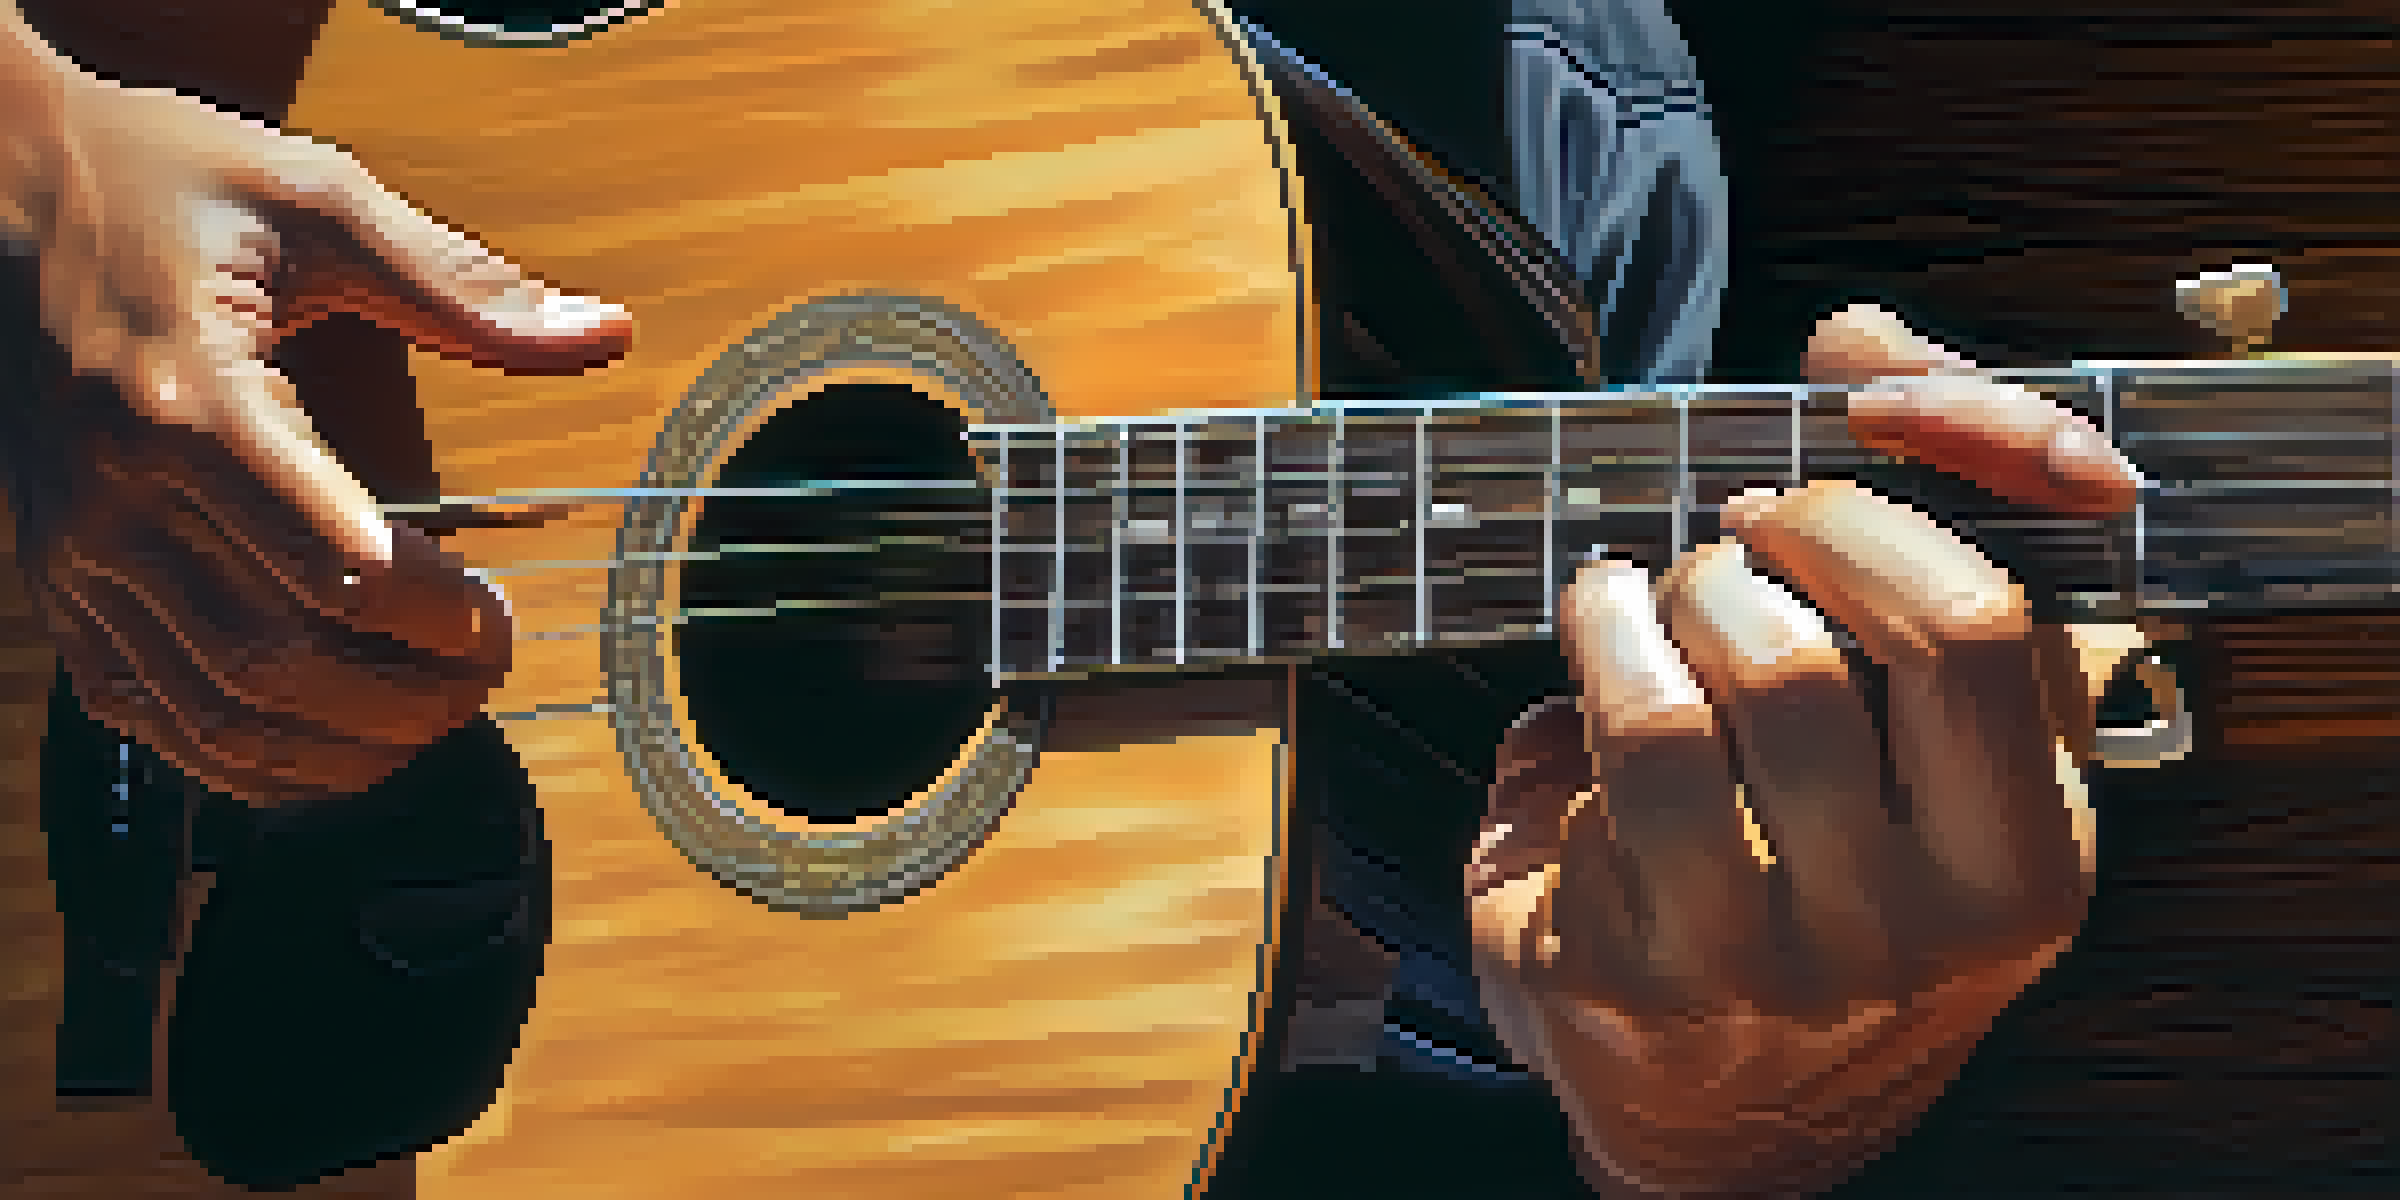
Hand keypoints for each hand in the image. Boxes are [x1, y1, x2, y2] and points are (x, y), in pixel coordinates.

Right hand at [2, 57, 629, 802]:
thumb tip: (605, 331)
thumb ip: (461, 283)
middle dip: (406, 696)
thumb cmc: (158, 180)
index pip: (338, 570)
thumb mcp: (316, 197)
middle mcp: (116, 497)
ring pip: (215, 709)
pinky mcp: (56, 584)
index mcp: (191, 404)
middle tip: (485, 675)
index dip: (438, 620)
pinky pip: (145, 712)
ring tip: (431, 717)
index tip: (499, 618)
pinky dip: (247, 756)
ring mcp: (75, 553)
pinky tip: (330, 748)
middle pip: (281, 660)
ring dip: (342, 746)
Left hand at [1466, 305, 2137, 1196]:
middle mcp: (1931, 923)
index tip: (1862, 428)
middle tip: (1745, 523)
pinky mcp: (1642, 966)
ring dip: (1682, 586)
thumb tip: (1865, 347)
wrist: (1717, 1111)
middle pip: (1895, 634)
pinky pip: (1621, 742)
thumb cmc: (1820, 883)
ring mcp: (1786, 956)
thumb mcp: (1918, 751)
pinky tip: (1592, 640)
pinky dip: (1598, 642)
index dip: (1939, 479)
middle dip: (1802, 528)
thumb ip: (1927, 545)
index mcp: (2032, 858)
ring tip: (1658, 589)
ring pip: (1745, 678)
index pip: (2010, 621)